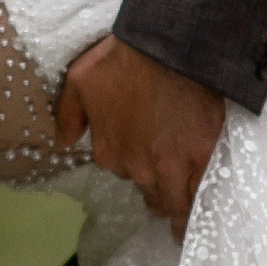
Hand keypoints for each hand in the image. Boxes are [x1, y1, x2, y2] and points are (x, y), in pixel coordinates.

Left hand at [53, 38, 226, 239]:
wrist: (169, 46)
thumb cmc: (123, 59)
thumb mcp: (80, 80)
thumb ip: (68, 115)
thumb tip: (63, 141)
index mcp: (108, 152)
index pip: (119, 171)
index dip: (132, 162)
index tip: (142, 156)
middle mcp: (136, 167)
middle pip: (148, 191)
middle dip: (155, 192)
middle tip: (165, 193)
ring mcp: (169, 167)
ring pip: (173, 202)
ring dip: (175, 208)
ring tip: (182, 220)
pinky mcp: (200, 158)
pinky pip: (198, 194)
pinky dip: (198, 206)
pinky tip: (202, 216)